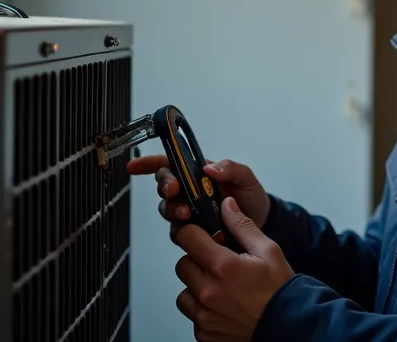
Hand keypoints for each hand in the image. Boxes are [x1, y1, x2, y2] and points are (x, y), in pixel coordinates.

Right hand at [126, 155, 270, 231]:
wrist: (261, 226)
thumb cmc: (251, 199)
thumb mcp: (246, 178)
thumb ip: (231, 169)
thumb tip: (210, 168)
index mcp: (197, 174)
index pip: (168, 164)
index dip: (148, 163)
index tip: (135, 166)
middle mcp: (188, 192)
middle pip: (164, 186)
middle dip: (165, 186)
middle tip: (174, 190)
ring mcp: (189, 213)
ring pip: (168, 210)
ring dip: (173, 209)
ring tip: (187, 213)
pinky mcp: (192, 233)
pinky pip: (178, 232)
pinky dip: (184, 232)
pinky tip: (196, 231)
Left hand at [173, 197, 293, 341]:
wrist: (289, 328)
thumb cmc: (281, 291)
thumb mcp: (269, 251)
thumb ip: (243, 226)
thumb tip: (226, 205)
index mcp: (224, 266)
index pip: (186, 237)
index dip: (193, 233)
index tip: (201, 237)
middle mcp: (209, 291)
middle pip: (182, 265)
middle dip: (196, 262)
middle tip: (216, 266)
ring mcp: (205, 315)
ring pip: (184, 292)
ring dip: (197, 288)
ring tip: (221, 289)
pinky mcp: (204, 333)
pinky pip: (193, 315)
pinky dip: (203, 310)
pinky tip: (223, 307)